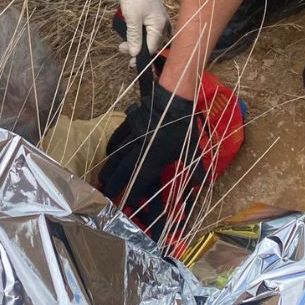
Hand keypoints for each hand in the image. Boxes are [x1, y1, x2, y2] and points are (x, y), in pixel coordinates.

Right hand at [98, 82, 200, 233]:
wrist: (173, 99)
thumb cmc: (183, 126)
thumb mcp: (191, 148)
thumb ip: (195, 169)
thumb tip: (204, 186)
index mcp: (154, 158)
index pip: (141, 180)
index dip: (133, 194)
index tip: (126, 205)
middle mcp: (140, 149)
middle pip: (123, 171)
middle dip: (114, 185)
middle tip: (104, 196)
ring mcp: (132, 136)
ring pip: (117, 155)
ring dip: (109, 169)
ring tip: (100, 180)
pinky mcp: (129, 124)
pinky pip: (117, 137)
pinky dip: (111, 147)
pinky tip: (107, 154)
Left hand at [119, 0, 168, 57]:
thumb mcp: (132, 19)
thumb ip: (134, 38)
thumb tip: (135, 53)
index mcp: (159, 26)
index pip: (152, 48)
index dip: (141, 56)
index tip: (130, 62)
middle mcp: (162, 24)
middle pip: (151, 43)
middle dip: (137, 48)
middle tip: (121, 48)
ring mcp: (159, 19)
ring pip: (149, 37)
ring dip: (136, 41)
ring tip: (122, 42)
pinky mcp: (155, 15)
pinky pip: (149, 29)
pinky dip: (139, 33)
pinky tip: (131, 33)